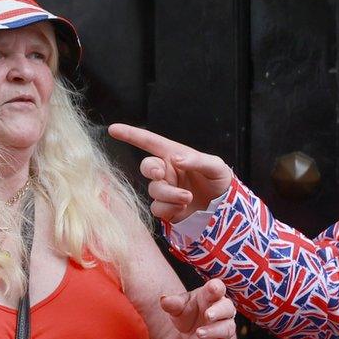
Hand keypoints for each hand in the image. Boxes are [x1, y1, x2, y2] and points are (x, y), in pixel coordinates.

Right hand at [108, 123, 232, 222]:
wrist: (226, 208)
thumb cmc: (221, 181)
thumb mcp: (216, 166)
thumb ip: (197, 160)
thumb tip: (176, 160)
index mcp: (175, 156)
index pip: (150, 142)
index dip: (131, 135)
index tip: (113, 129)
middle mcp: (168, 172)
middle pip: (147, 167)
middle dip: (151, 170)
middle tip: (162, 174)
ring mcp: (166, 191)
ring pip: (154, 190)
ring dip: (169, 194)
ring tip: (188, 197)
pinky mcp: (167, 209)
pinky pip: (157, 208)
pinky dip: (169, 208)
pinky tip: (183, 207)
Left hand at [160, 279, 236, 338]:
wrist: (191, 335)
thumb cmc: (187, 314)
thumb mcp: (178, 308)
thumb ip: (173, 304)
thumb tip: (163, 300)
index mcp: (211, 296)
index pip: (218, 288)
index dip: (216, 287)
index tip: (213, 288)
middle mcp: (222, 311)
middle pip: (227, 308)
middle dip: (218, 311)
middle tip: (207, 315)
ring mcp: (224, 327)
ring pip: (226, 328)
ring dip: (213, 331)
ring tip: (198, 333)